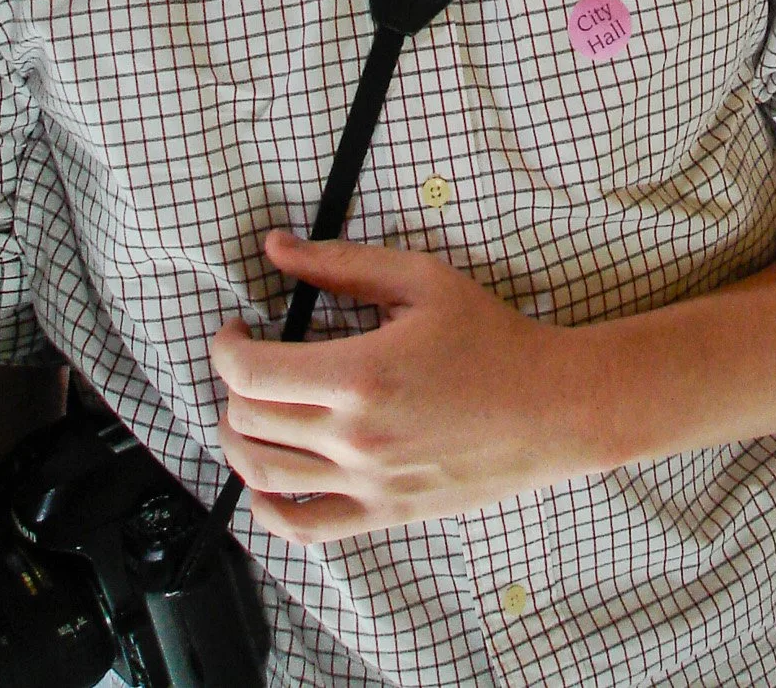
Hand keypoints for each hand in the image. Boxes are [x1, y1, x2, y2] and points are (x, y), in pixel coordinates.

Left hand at [211, 231, 603, 541]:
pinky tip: (266, 480)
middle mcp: (354, 437)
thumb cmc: (490, 337)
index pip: (251, 373)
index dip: (226, 347)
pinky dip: (266, 508)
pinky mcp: (381, 513)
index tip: (236, 328)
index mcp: (360, 375)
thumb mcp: (422, 280)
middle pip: (249, 421)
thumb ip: (342, 264)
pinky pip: (301, 527)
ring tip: (250, 410)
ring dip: (237, 440)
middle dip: (232, 386)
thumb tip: (276, 248)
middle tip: (251, 360)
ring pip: (263, 475)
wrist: (548, 407)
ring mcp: (366, 484)